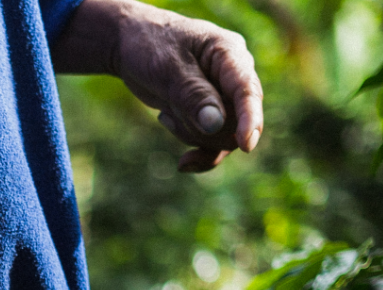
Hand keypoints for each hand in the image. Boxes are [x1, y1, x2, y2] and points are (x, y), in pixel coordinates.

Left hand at [54, 0, 262, 173]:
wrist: (132, 45)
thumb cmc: (150, 46)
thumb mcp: (167, 68)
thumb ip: (192, 95)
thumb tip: (215, 124)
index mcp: (229, 53)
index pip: (247, 89)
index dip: (249, 118)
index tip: (246, 144)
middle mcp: (233, 76)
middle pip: (237, 120)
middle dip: (204, 130)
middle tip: (171, 110)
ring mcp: (224, 96)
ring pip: (223, 137)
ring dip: (192, 135)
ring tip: (166, 112)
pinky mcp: (211, 113)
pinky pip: (213, 144)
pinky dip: (196, 150)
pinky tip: (178, 151)